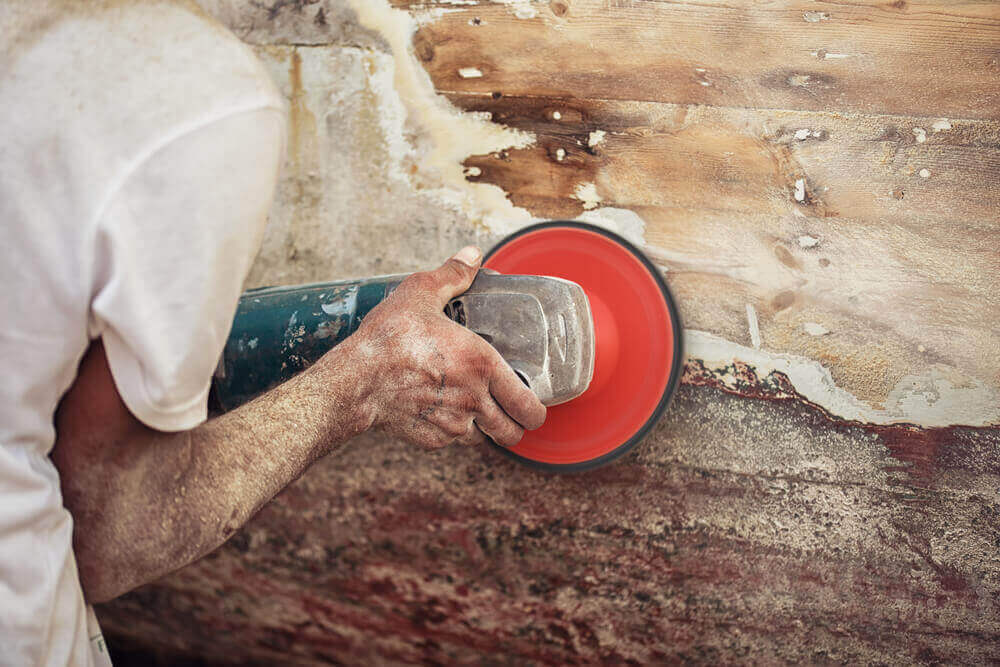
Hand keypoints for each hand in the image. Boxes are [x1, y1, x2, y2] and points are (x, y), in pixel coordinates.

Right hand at [349, 246, 546, 448]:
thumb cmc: (388, 338)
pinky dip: (450, 430)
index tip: (531, 402)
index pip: (529, 406)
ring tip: (471, 407)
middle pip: (513, 433)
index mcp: (483, 365)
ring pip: (483, 439)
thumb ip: (453, 275)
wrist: (356, 379)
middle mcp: (474, 401)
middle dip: (515, 425)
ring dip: (482, 427)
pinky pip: (451, 441)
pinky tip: (438, 408)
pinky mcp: (431, 440)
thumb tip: (472, 255)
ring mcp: (452, 425)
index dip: (536, 409)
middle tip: (508, 411)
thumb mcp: (420, 293)